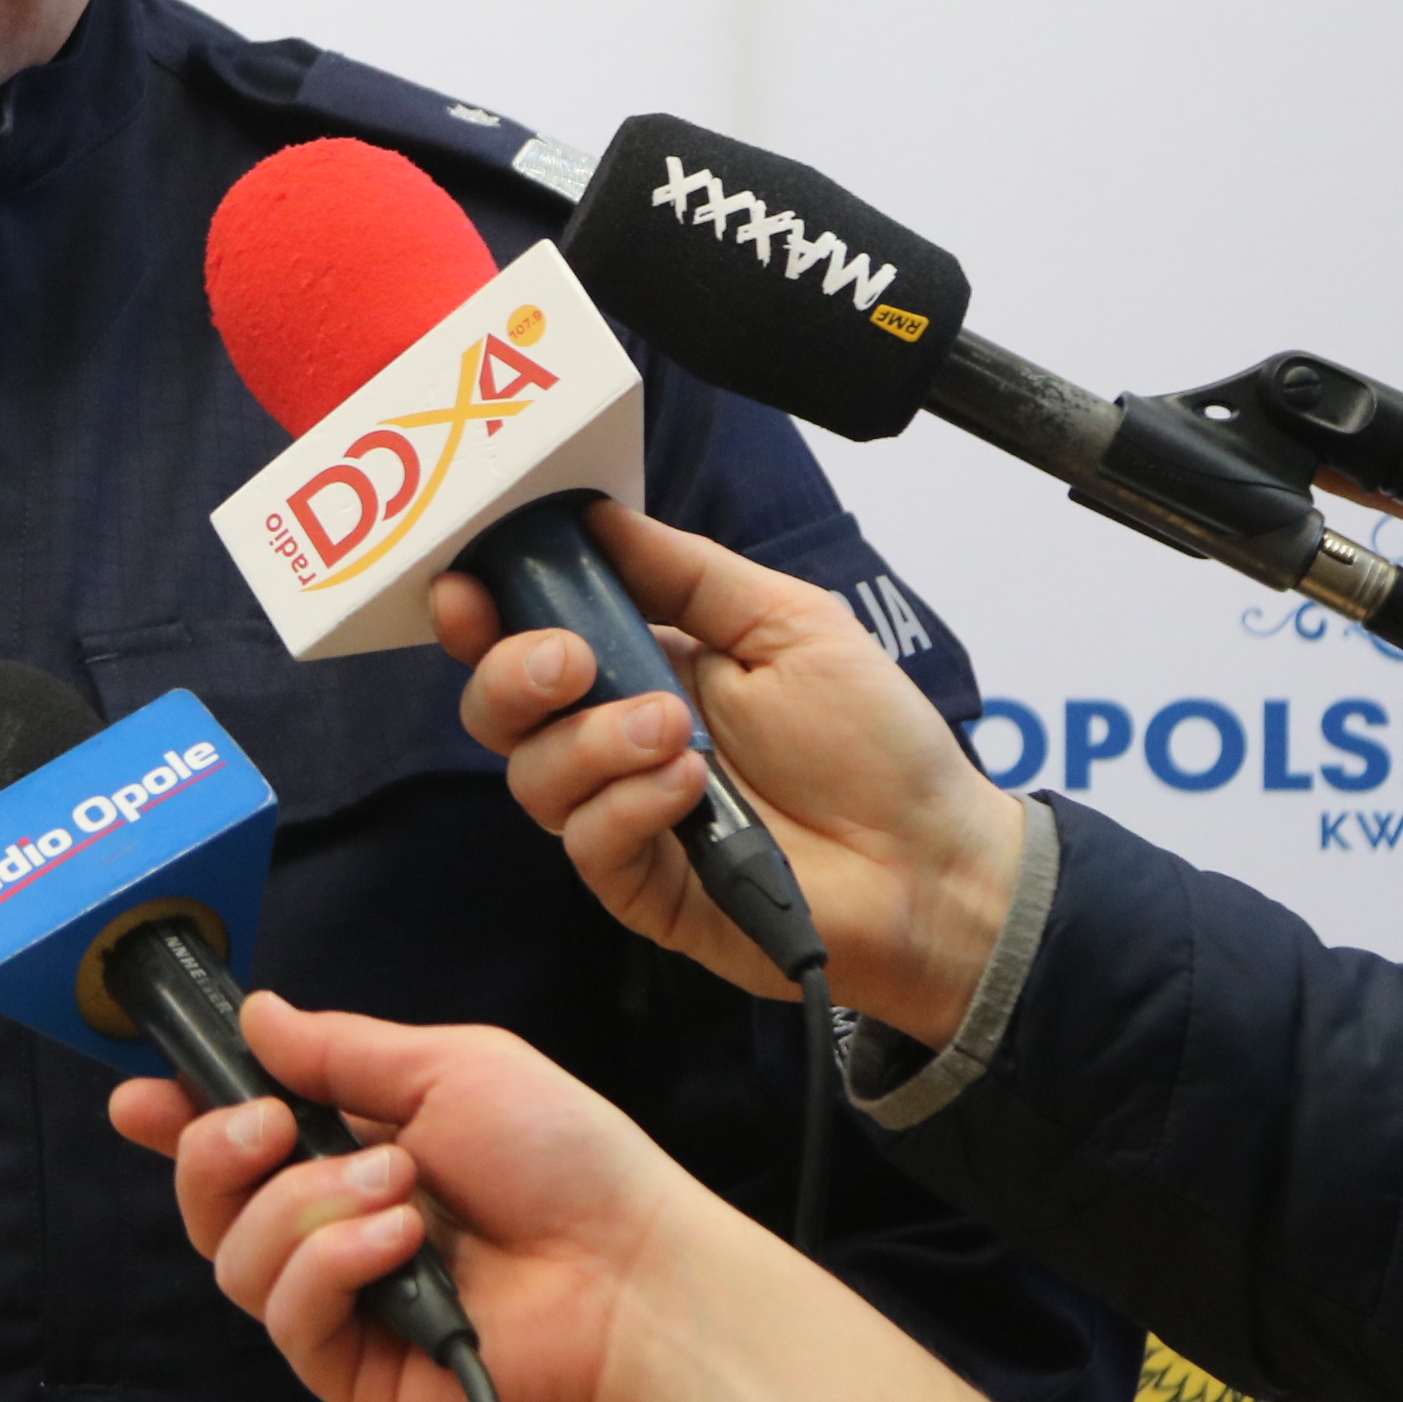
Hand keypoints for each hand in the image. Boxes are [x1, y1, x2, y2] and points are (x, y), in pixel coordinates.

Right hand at [108, 993, 697, 1401]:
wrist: (636, 1277)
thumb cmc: (567, 1164)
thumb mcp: (449, 1067)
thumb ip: (338, 1051)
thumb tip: (257, 1013)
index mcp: (349, 1152)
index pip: (235, 1140)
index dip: (178, 1118)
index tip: (139, 1097)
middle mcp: (331, 1230)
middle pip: (207, 1203)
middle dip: (215, 1150)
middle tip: (269, 1125)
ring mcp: (339, 1305)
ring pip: (234, 1259)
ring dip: (306, 1207)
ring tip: (398, 1190)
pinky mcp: (352, 1373)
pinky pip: (287, 1317)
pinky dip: (332, 1265)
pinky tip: (400, 1244)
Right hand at [427, 505, 1023, 1043]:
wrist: (934, 859)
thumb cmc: (874, 742)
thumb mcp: (785, 621)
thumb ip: (685, 572)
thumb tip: (595, 513)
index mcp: (641, 666)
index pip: (527, 636)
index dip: (483, 613)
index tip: (468, 590)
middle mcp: (615, 741)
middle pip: (499, 709)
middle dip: (514, 674)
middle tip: (571, 660)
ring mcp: (624, 816)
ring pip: (533, 777)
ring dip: (593, 742)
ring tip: (677, 733)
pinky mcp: (642, 887)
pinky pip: (586, 843)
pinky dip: (628, 805)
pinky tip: (691, 792)